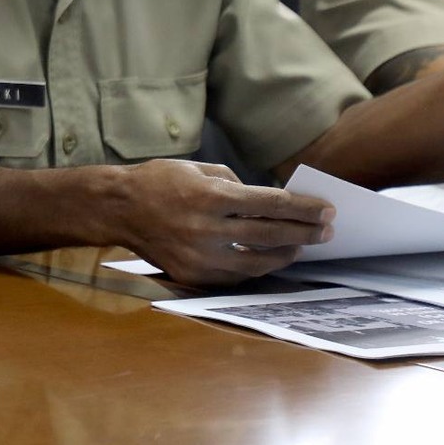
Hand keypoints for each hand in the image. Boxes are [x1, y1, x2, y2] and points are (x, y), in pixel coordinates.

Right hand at [113, 159, 333, 285]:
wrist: (116, 209)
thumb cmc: (157, 181)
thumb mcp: (197, 168)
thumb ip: (234, 183)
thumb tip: (266, 200)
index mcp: (211, 197)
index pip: (271, 204)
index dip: (304, 208)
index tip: (327, 210)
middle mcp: (208, 229)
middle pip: (272, 235)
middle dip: (305, 233)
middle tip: (327, 231)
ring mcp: (200, 256)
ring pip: (259, 262)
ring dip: (286, 254)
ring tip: (301, 247)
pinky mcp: (192, 274)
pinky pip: (236, 276)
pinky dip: (257, 268)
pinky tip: (269, 259)